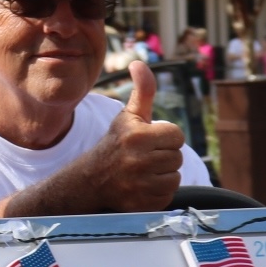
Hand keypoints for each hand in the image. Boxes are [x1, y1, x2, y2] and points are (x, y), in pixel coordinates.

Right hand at [86, 61, 183, 210]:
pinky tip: (141, 186)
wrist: (89, 181)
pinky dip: (158, 191)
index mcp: (137, 136)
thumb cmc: (114, 144)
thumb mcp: (127, 117)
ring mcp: (141, 184)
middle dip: (163, 156)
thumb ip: (142, 91)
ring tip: (142, 172)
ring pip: (174, 175)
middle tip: (142, 158)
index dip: (164, 137)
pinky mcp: (144, 203)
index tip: (146, 141)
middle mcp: (139, 160)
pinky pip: (168, 194)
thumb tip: (140, 63)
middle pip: (176, 156)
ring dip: (162, 174)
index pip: (176, 135)